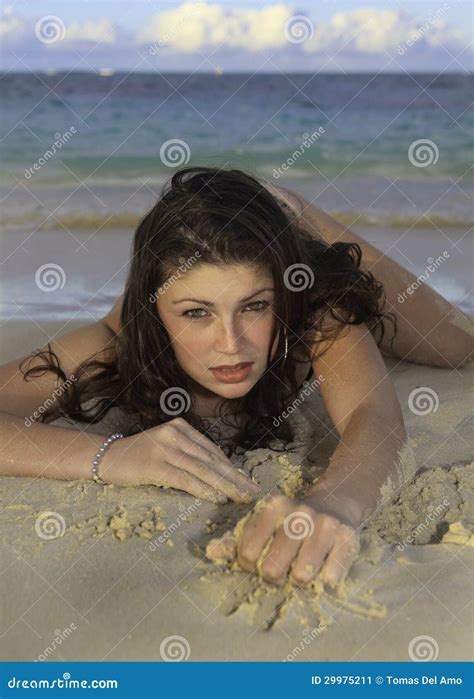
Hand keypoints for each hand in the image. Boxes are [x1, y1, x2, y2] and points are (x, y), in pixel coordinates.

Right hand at [98, 417, 260, 503]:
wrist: (106, 457)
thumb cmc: (138, 458)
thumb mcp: (166, 448)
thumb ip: (189, 456)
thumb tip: (220, 476)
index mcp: (181, 427)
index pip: (212, 450)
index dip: (232, 467)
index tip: (248, 481)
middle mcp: (175, 433)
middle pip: (211, 459)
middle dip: (235, 477)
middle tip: (253, 491)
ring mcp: (165, 447)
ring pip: (202, 469)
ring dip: (225, 485)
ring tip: (241, 497)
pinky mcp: (155, 464)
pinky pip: (185, 478)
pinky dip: (203, 489)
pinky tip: (217, 497)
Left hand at [224, 494, 359, 585]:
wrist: (336, 506)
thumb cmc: (291, 522)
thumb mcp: (263, 523)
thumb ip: (235, 539)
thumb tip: (211, 551)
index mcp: (273, 506)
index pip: (247, 552)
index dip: (249, 565)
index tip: (256, 562)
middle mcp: (299, 513)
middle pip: (272, 568)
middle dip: (273, 576)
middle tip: (280, 570)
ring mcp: (325, 525)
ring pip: (301, 574)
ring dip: (298, 580)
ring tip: (300, 570)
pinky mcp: (348, 538)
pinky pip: (331, 576)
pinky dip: (325, 581)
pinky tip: (324, 569)